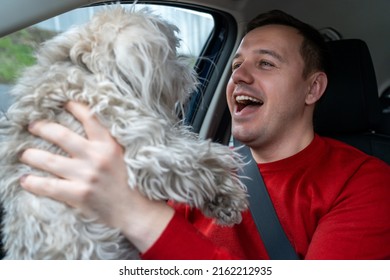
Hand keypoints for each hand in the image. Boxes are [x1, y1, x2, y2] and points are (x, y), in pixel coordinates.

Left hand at [19, 101, 173, 251]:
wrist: (131, 209)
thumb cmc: (128, 181)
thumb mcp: (122, 155)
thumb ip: (107, 142)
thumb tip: (90, 125)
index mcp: (109, 145)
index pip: (90, 119)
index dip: (75, 107)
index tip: (64, 103)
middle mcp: (96, 157)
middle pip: (61, 135)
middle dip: (43, 128)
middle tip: (33, 125)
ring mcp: (86, 176)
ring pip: (50, 160)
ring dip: (32, 155)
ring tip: (25, 154)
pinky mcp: (78, 194)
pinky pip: (49, 186)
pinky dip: (34, 183)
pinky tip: (26, 180)